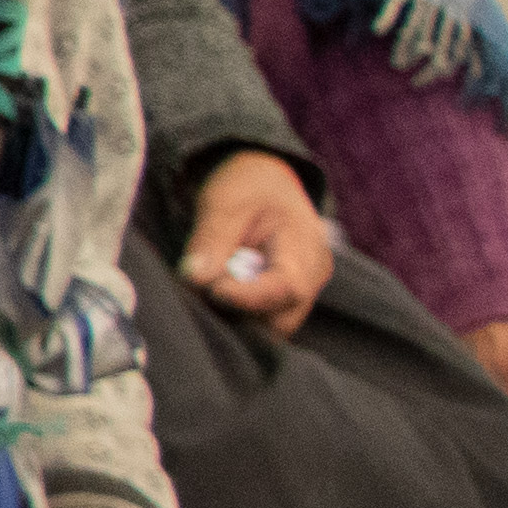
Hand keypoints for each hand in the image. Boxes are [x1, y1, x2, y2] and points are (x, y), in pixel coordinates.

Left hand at [177, 152, 331, 334]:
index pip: (287, 288)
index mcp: (304, 247)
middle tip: (203, 289)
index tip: (214, 289)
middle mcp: (312, 275)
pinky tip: (218, 291)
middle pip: (280, 319)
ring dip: (236, 316)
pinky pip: (264, 320)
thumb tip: (195, 279)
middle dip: (239, 313)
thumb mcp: (224, 201)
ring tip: (210, 285)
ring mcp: (303, 291)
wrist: (265, 181)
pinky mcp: (286, 299)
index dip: (249, 297)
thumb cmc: (248, 187)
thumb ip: (211, 239)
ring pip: (270, 327)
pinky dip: (238, 314)